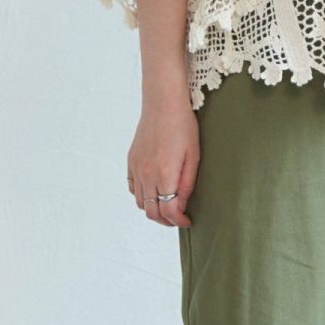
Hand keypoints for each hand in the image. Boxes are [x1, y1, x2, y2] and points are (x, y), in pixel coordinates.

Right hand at [126, 85, 198, 226]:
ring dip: (154, 209)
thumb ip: (187, 184)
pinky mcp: (131, 161)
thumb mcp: (193, 156)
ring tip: (168, 206)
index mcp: (164, 174)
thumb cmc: (183, 126)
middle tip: (178, 218)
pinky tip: (154, 192)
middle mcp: (146, 174)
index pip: (168, 211)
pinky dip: (142, 196)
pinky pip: (133, 188)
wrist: (162, 104)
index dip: (178, 221)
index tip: (187, 221)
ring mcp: (136, 168)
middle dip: (166, 220)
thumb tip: (181, 204)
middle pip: (152, 212)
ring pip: (141, 203)